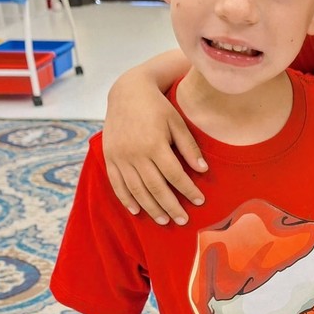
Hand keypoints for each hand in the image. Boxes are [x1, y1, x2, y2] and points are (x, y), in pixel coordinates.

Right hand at [103, 76, 207, 224]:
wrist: (127, 92)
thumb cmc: (158, 107)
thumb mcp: (177, 122)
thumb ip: (189, 147)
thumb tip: (203, 170)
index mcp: (154, 144)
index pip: (175, 175)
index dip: (188, 190)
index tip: (200, 201)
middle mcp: (135, 153)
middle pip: (155, 187)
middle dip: (171, 206)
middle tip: (183, 220)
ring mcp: (120, 156)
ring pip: (136, 190)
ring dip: (151, 208)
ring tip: (164, 221)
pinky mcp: (109, 157)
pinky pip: (117, 184)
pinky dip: (127, 199)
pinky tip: (137, 211)